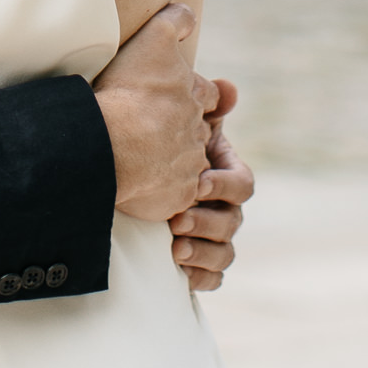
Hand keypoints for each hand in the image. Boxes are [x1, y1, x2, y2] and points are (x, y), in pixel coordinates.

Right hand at [92, 5, 215, 226]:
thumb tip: (190, 12)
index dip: (196, 94)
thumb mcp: (153, 41)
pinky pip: (175, 196)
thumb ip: (174, 22)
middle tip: (156, 130)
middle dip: (182, 129)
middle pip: (197, 129)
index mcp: (195, 96)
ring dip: (172, 160)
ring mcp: (189, 165)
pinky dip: (164, 191)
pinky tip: (143, 185)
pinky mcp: (178, 195)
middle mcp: (198, 131)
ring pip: (187, 163)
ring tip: (145, 159)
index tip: (177, 97)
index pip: (208, 94)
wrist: (111, 144)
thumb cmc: (129, 92)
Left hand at [169, 81, 253, 296]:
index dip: (225, 186)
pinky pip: (211, 278)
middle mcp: (223, 206)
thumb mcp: (178, 115)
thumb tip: (227, 90)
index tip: (198, 181)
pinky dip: (201, 277)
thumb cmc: (155, 135)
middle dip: (207, 223)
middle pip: (233, 222)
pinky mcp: (195, 259)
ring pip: (225, 254)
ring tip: (174, 248)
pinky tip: (179, 270)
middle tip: (176, 220)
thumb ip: (203, 101)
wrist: (124, 159)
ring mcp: (211, 235)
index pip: (243, 184)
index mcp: (224, 172)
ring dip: (204, 252)